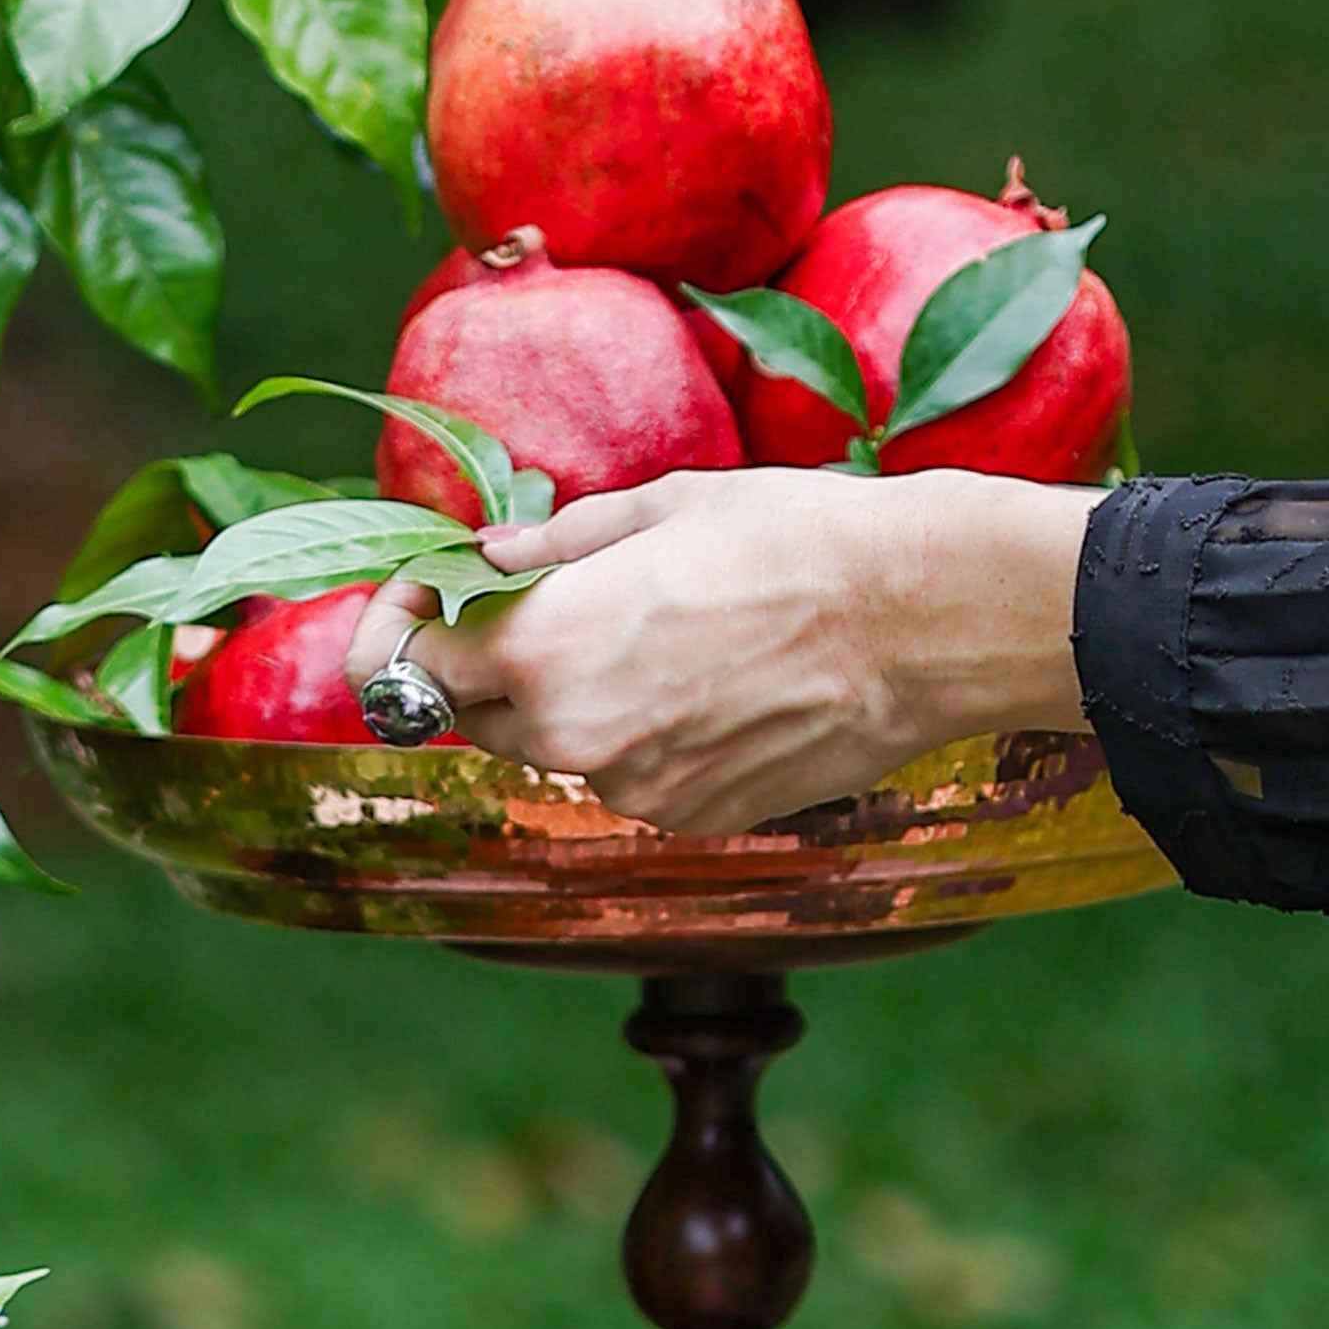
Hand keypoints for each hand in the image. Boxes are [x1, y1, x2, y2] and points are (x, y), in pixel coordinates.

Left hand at [345, 467, 1098, 835]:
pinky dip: (644, 735)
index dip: (405, 623)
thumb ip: (552, 548)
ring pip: (560, 748)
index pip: (414, 662)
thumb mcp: (658, 509)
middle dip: (490, 661)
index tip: (426, 592)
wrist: (924, 621)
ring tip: (661, 634)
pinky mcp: (695, 819)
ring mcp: (637, 792)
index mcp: (544, 650)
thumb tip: (488, 560)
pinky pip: (632, 775)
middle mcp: (576, 739)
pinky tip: (713, 682)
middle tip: (543, 602)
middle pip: (478, 713)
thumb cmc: (797, 541)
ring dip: (574, 699)